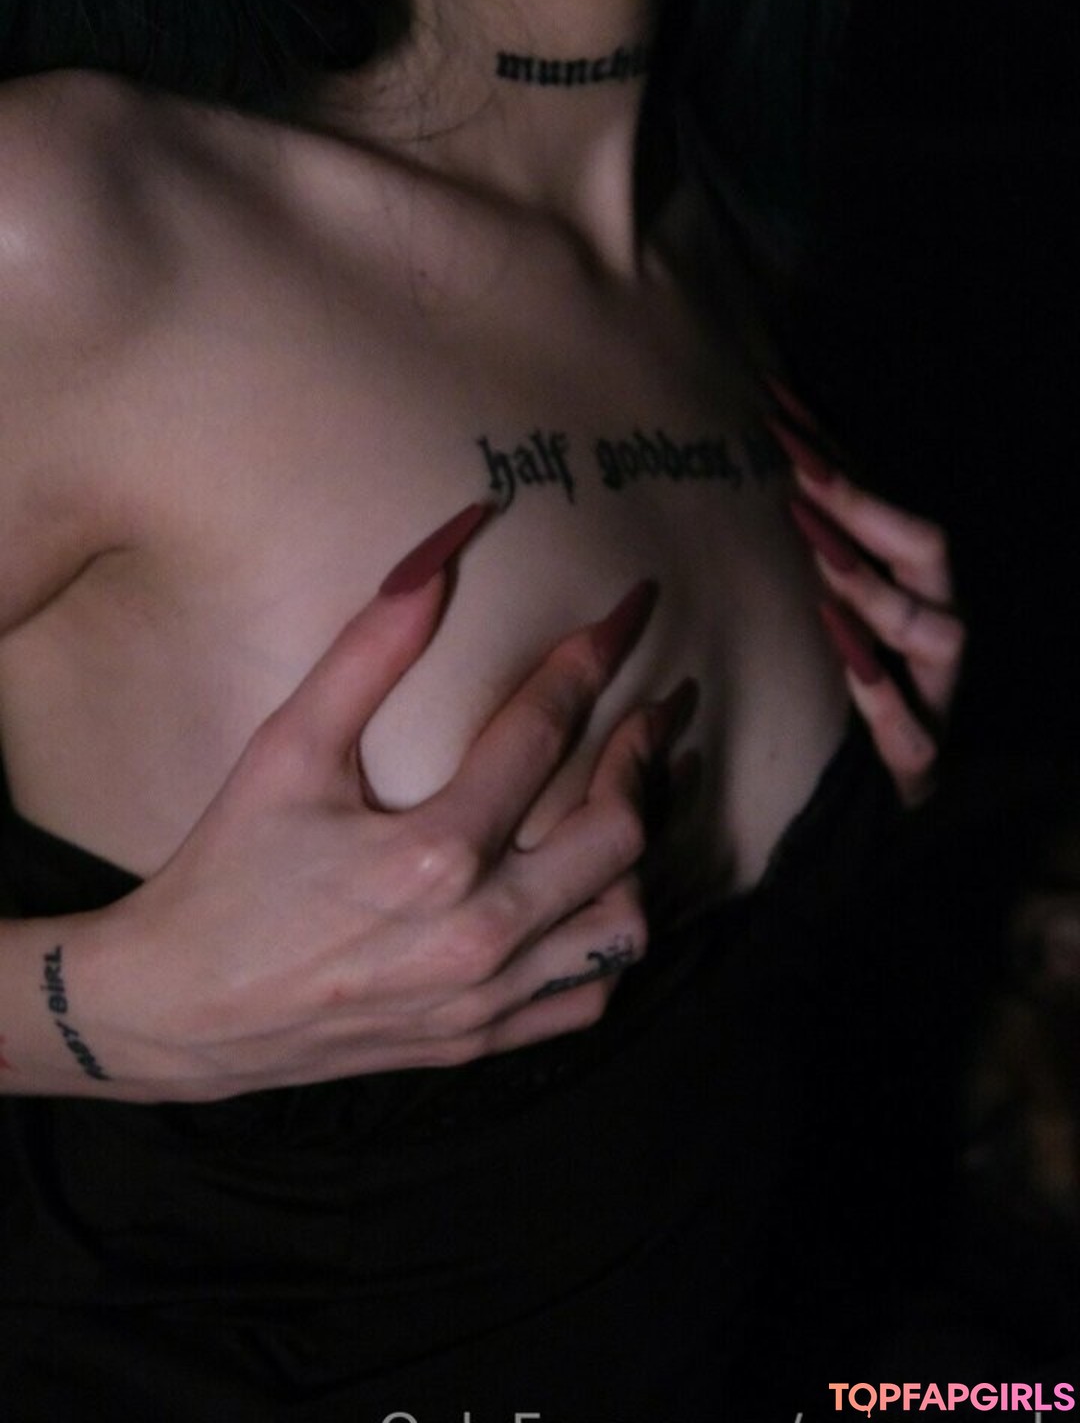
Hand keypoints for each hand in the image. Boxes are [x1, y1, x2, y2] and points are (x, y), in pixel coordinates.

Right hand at [80, 505, 683, 1101]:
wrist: (178, 1010)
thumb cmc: (228, 869)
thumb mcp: (285, 749)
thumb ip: (369, 651)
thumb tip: (442, 552)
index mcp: (434, 853)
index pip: (547, 730)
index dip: (596, 657)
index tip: (631, 611)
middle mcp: (478, 932)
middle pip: (620, 832)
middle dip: (648, 754)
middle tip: (656, 710)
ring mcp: (485, 997)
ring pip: (623, 925)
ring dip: (641, 855)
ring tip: (631, 801)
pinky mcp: (478, 1040)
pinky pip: (587, 997)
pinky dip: (607, 943)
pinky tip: (593, 895)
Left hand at [767, 381, 965, 806]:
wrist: (880, 792)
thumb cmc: (851, 680)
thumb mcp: (831, 605)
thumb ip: (813, 543)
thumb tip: (768, 448)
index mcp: (912, 582)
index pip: (886, 503)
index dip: (839, 458)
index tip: (779, 414)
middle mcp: (937, 623)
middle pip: (927, 550)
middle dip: (865, 509)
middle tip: (800, 476)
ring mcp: (937, 690)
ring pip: (938, 633)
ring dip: (877, 595)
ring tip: (821, 565)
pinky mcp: (921, 756)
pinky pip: (913, 730)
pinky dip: (882, 699)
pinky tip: (850, 669)